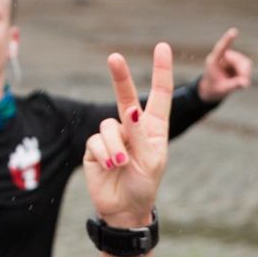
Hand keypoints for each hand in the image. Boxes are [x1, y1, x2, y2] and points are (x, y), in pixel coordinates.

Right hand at [84, 44, 173, 229]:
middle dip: (120, 77)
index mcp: (153, 127)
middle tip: (114, 57)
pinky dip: (105, 153)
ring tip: (122, 164)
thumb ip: (139, 135)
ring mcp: (113, 136)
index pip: (159, 95)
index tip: (162, 47)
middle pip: (126, 96)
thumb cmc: (144, 184)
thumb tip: (130, 110)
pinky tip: (111, 166)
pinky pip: (97, 140)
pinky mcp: (95, 147)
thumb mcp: (149, 161)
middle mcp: (132, 127)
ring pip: (109, 126)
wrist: (123, 209)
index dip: (160, 71)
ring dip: (116, 146)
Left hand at [196, 28, 250, 102]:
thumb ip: (234, 85)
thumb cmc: (214, 88)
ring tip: (241, 83)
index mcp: (214, 61)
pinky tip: (241, 80)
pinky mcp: (237, 61)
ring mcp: (231, 58)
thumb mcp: (223, 89)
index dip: (228, 39)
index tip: (234, 31)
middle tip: (245, 83)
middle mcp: (223, 56)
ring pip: (245, 62)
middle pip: (238, 60)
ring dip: (245, 73)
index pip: (221, 48)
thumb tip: (246, 83)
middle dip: (243, 71)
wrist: (212, 89)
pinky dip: (246, 74)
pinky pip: (247, 66)